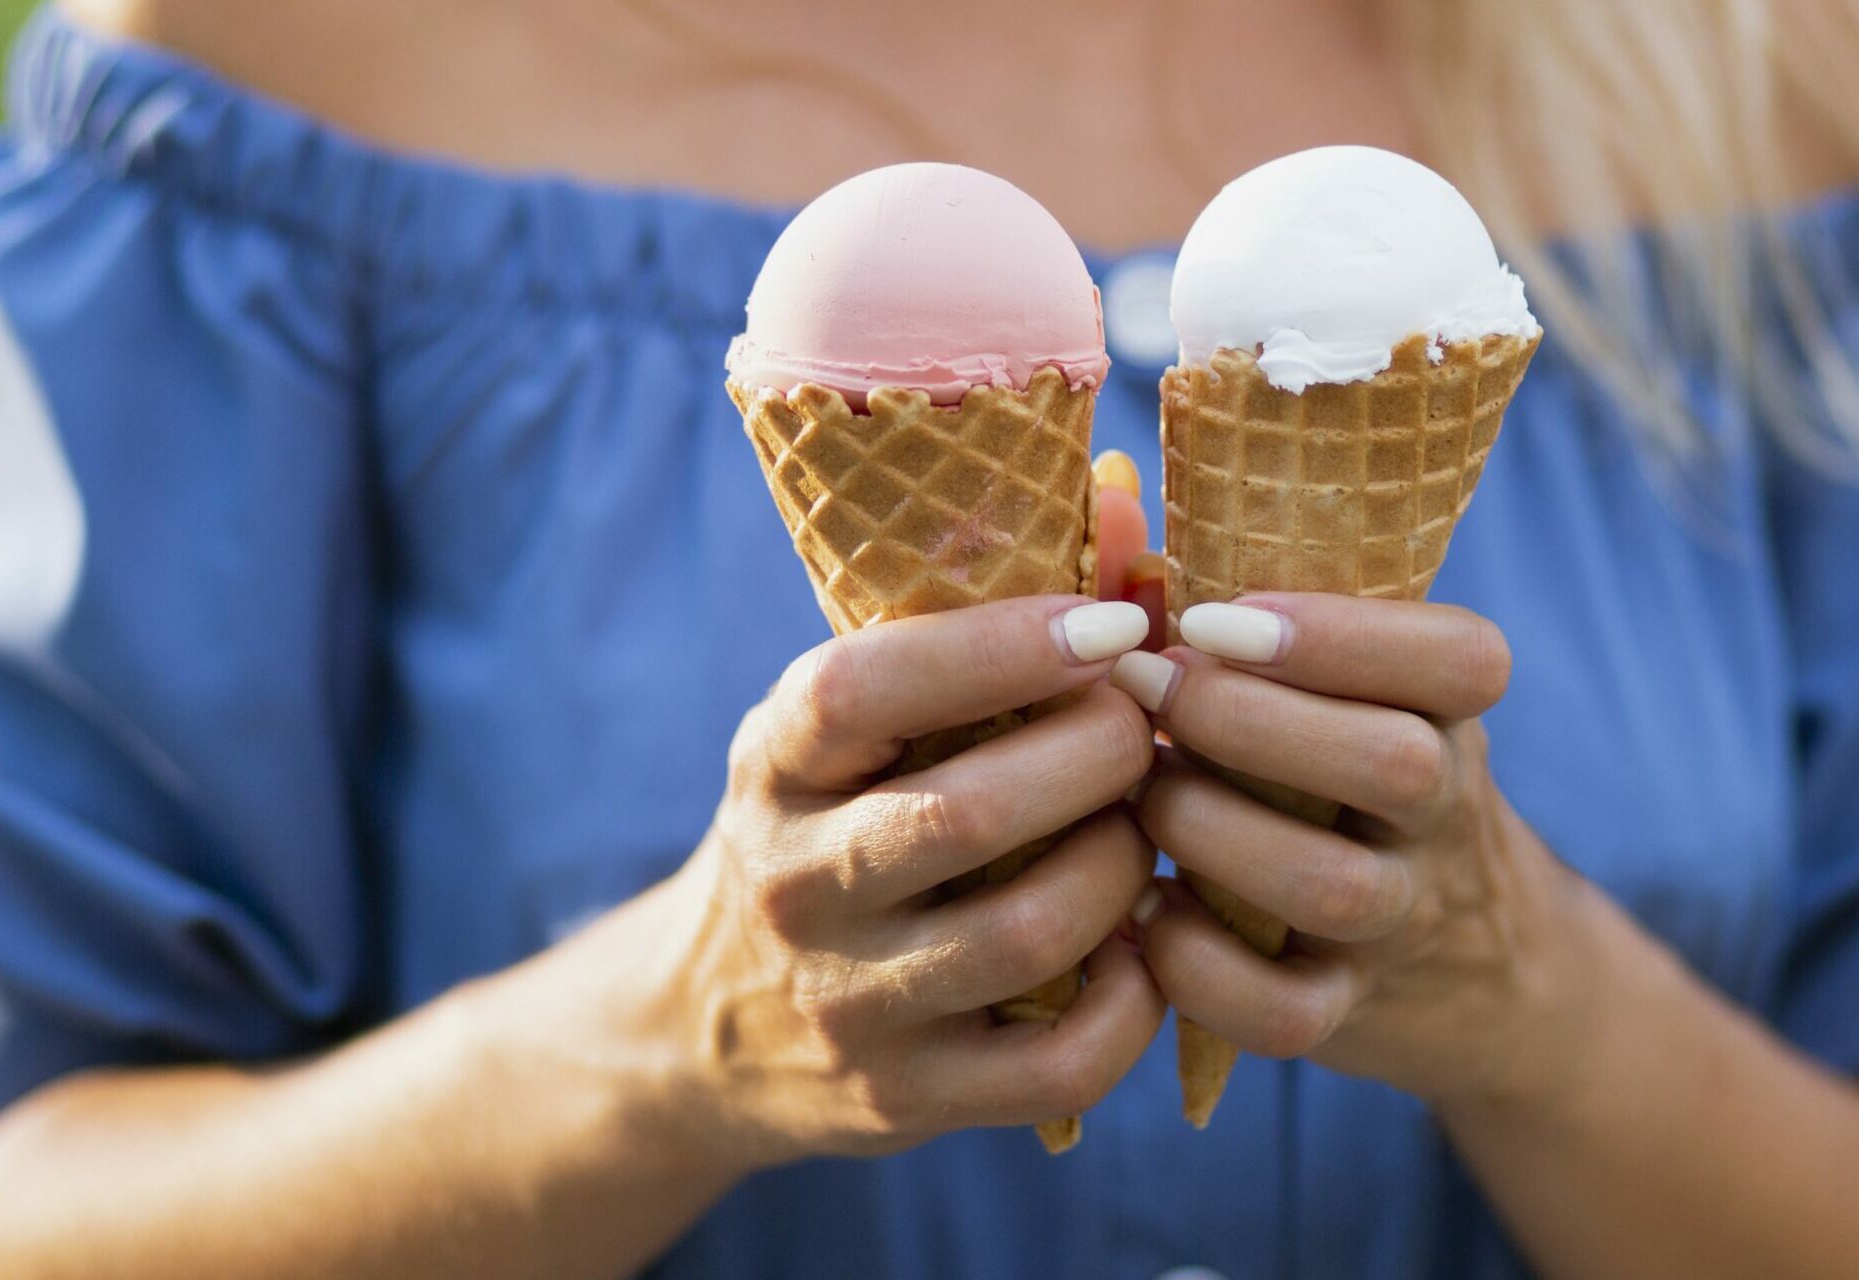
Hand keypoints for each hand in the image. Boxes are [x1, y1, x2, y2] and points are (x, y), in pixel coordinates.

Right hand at [642, 595, 1164, 1166]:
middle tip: (1148, 729)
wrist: (709, 1029)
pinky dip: (1137, 1000)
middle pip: (971, 813)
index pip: (861, 688)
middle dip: (1101, 756)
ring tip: (1147, 831)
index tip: (1110, 622)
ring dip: (1129, 867)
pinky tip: (1142, 950)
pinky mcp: (906, 1099)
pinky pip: (1061, 1061)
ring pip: (1032, 932)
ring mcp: (847, 1002)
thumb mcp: (852, 727)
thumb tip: (1134, 498)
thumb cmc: (830, 826)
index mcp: (772, 762)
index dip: (999, 647)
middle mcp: (794, 882)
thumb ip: (980, 622)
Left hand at [1109, 595, 1605, 1110]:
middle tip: (1144, 689)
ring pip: (1334, 887)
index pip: (1462, 659)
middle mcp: (1444, 812)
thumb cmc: (1336, 772)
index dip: (1341, 634)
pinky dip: (1199, 968)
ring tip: (1140, 799)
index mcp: (1450, 710)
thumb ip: (1230, 602)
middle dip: (1247, 721)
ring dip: (1213, 833)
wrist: (1465, 968)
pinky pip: (1286, 1011)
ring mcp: (1402, 919)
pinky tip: (1142, 917)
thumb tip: (1105, 492)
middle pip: (1396, 765)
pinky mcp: (1347, 1012)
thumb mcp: (1337, 688)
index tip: (1216, 617)